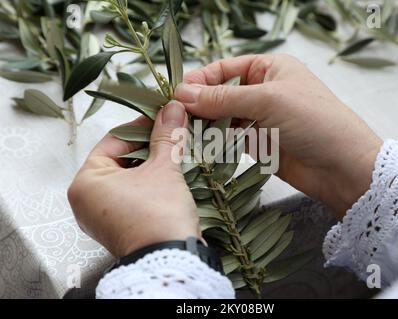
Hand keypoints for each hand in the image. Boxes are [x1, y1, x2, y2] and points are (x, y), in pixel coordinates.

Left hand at [68, 101, 199, 257]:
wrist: (171, 260)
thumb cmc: (158, 215)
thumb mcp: (163, 169)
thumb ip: (166, 136)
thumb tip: (173, 109)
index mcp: (86, 182)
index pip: (113, 140)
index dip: (141, 126)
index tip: (162, 118)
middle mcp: (88, 200)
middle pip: (120, 158)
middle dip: (148, 146)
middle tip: (170, 134)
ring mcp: (103, 216)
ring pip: (128, 177)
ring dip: (151, 164)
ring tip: (173, 153)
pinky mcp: (119, 226)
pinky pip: (132, 195)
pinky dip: (149, 183)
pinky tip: (168, 175)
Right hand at [175, 54, 381, 216]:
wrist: (342, 168)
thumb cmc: (314, 122)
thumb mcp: (268, 101)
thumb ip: (223, 98)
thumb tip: (183, 94)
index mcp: (268, 68)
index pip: (224, 68)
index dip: (200, 80)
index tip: (176, 94)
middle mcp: (262, 90)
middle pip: (219, 93)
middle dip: (199, 105)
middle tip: (176, 118)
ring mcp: (260, 118)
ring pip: (222, 118)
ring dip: (205, 125)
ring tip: (185, 134)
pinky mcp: (258, 143)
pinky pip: (230, 139)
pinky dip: (216, 142)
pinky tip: (203, 146)